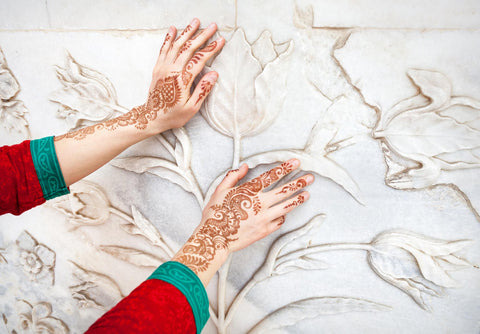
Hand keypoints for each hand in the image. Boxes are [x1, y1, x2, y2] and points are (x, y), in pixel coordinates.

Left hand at [127, 18, 223, 131]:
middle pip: (189, 48)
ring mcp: (163, 68)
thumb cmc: (172, 115)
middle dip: (202, 35)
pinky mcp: (157, 68)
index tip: (220, 41)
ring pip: (176, 45)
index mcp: (182, 80)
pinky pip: (163, 49)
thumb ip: (203, 90)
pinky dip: (169, 38)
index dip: (211, 49)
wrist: (151, 117)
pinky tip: (173, 29)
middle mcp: (171, 71)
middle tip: (212, 26)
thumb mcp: (192, 108)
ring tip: (195, 22)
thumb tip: (214, 74)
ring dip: (187, 32)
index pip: (199, 60)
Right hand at [173, 159, 313, 283]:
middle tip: (310, 177)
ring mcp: (264, 218)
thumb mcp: (220, 190)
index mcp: (249, 191)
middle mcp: (260, 204)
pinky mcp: (264, 230)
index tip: (295, 162)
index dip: (284, 168)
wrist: (215, 238)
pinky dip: (283, 216)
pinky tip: (286, 212)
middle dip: (299, 182)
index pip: (271, 176)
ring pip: (286, 206)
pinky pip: (279, 221)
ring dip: (298, 199)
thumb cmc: (215, 214)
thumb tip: (244, 167)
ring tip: (307, 194)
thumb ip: (233, 176)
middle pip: (284, 191)